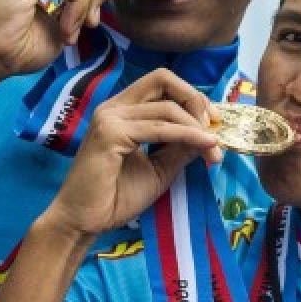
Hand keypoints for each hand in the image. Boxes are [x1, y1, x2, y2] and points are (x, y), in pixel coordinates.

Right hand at [39, 70, 222, 240]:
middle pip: (163, 79)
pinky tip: (205, 146)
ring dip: (197, 127)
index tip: (213, 122)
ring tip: (214, 148)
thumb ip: (182, 147)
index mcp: (123, 110)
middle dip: (195, 99)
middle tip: (215, 126)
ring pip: (167, 108)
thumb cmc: (117, 197)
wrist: (86, 221)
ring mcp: (110, 118)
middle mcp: (114, 107)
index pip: (162, 83)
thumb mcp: (160, 167)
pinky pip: (160, 129)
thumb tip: (211, 134)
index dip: (192, 96)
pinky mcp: (110, 134)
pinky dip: (188, 135)